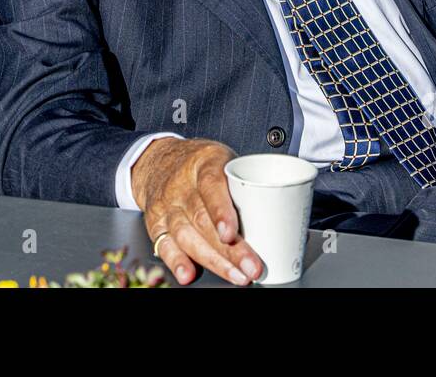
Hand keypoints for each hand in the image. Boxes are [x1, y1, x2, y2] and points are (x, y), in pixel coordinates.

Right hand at [131, 137, 263, 285]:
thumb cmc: (202, 164)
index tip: (231, 233)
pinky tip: (189, 274)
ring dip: (213, 261)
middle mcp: (181, 185)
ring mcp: (167, 206)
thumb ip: (243, 184)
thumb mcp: (224, 160)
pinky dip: (177, 262)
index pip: (211, 186)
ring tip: (236, 275)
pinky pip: (165, 245)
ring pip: (187, 237)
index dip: (221, 211)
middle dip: (229, 249)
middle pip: (203, 220)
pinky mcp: (156, 224)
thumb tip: (279, 219)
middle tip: (251, 267)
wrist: (160, 161)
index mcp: (203, 163)